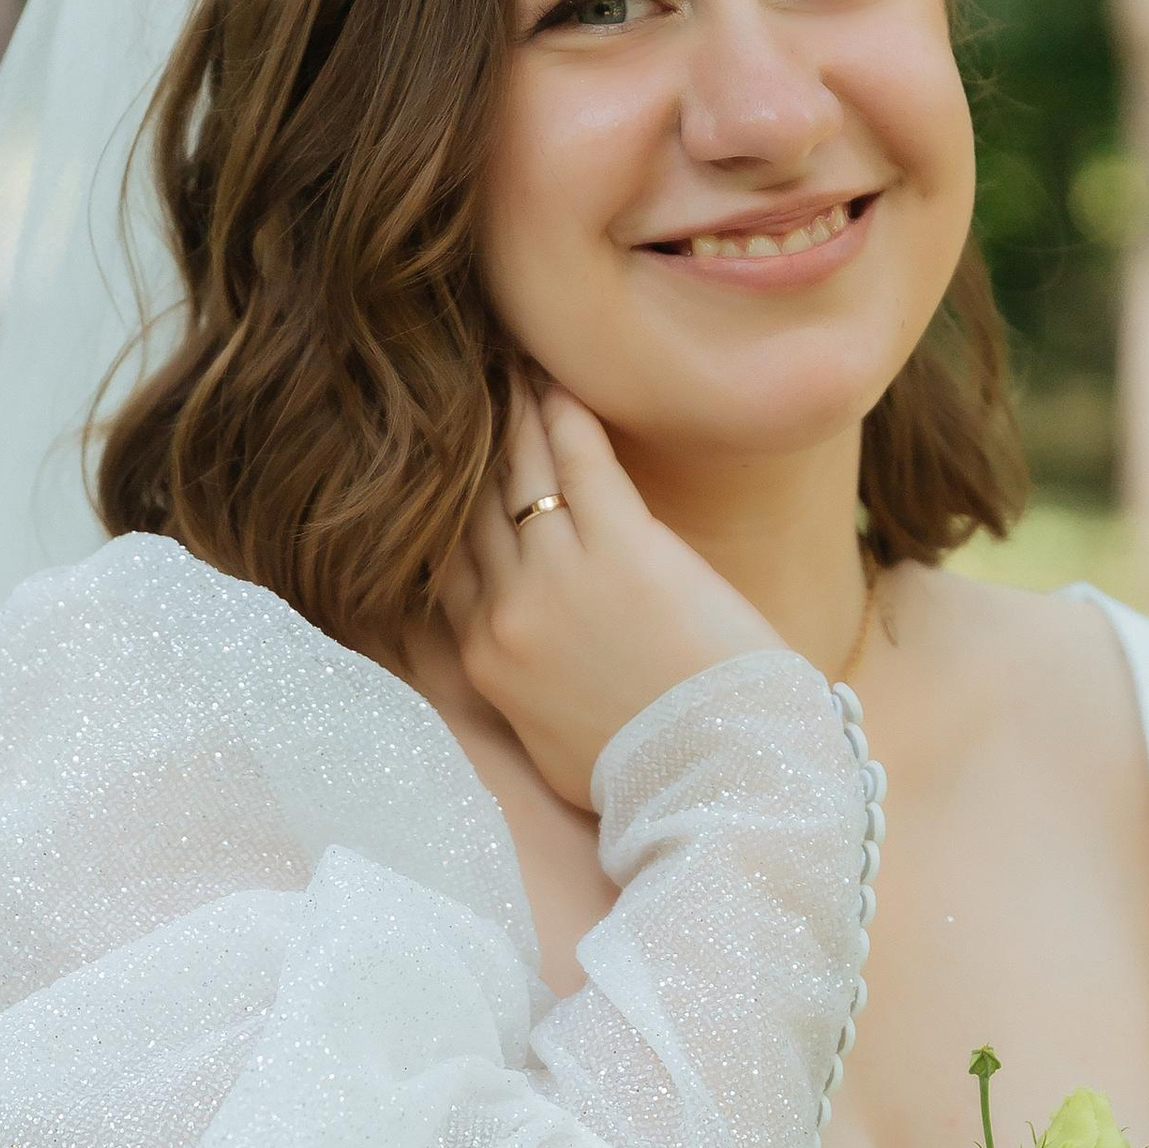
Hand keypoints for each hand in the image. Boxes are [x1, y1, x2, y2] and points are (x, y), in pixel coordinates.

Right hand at [437, 375, 779, 806]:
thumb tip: (517, 665)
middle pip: (467, 508)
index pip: (444, 561)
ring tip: (502, 367)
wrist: (710, 780)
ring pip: (515, 474)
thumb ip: (521, 691)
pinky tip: (555, 380)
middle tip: (457, 392)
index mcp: (486, 660)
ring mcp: (560, 576)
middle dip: (461, 448)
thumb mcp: (553, 746)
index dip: (440, 507)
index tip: (437, 466)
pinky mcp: (624, 549)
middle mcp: (507, 611)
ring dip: (507, 415)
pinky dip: (563, 415)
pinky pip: (581, 461)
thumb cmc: (647, 773)